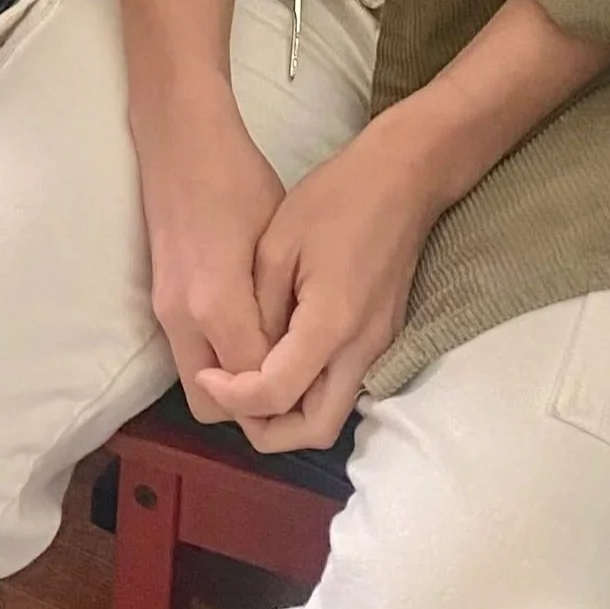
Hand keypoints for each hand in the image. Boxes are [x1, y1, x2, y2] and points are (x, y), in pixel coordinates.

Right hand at [132, 74, 288, 422]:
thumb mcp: (273, 240)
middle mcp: (182, 319)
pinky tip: (250, 328)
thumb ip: (280, 306)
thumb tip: (296, 350)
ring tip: (276, 354)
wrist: (179, 138)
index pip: (255, 383)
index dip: (288, 390)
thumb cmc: (235, 177)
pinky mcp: (159, 299)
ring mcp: (164, 310)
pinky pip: (189, 354)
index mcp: (216, 303)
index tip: (317, 379)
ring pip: (198, 383)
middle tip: (295, 377)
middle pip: (216, 405)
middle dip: (254, 405)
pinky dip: (217, 359)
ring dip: (233, 383)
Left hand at [193, 110, 440, 451]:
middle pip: (312, 429)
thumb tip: (243, 357)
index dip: (233, 397)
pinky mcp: (383, 339)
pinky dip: (309, 395)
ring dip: (289, 416)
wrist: (402, 179)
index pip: (276, 394)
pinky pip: (344, 390)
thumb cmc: (335, 200)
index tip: (207, 375)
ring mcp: (379, 348)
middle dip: (266, 429)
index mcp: (330, 324)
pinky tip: (281, 364)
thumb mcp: (277, 245)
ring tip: (249, 384)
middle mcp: (362, 350)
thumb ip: (259, 310)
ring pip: (331, 415)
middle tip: (230, 397)